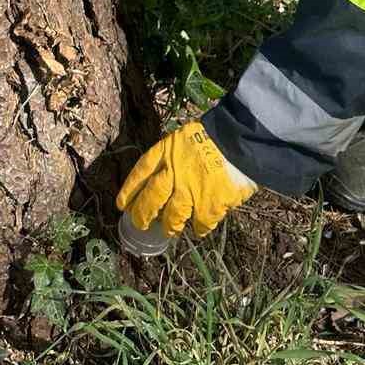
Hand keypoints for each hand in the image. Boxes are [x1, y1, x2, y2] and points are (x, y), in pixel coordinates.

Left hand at [116, 121, 254, 237]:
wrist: (242, 138)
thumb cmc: (216, 135)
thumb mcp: (186, 138)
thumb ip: (173, 157)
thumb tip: (164, 177)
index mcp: (166, 151)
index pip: (140, 173)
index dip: (130, 190)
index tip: (121, 204)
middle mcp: (173, 172)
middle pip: (151, 199)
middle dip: (142, 214)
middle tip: (140, 223)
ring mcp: (190, 191)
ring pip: (172, 217)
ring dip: (170, 225)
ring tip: (171, 229)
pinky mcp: (209, 205)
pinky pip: (200, 224)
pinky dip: (200, 227)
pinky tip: (200, 227)